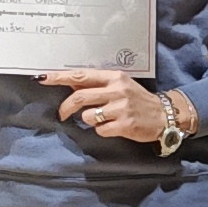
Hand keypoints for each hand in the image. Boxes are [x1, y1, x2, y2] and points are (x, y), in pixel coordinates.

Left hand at [47, 66, 170, 143]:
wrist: (163, 115)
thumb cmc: (137, 100)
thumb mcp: (120, 86)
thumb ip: (97, 85)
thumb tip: (71, 83)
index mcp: (114, 78)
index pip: (81, 75)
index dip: (60, 78)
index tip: (43, 79)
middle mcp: (117, 90)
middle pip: (79, 97)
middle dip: (66, 107)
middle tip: (62, 114)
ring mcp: (121, 108)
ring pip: (88, 116)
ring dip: (89, 120)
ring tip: (103, 119)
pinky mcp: (124, 124)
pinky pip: (100, 130)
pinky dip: (101, 130)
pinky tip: (113, 127)